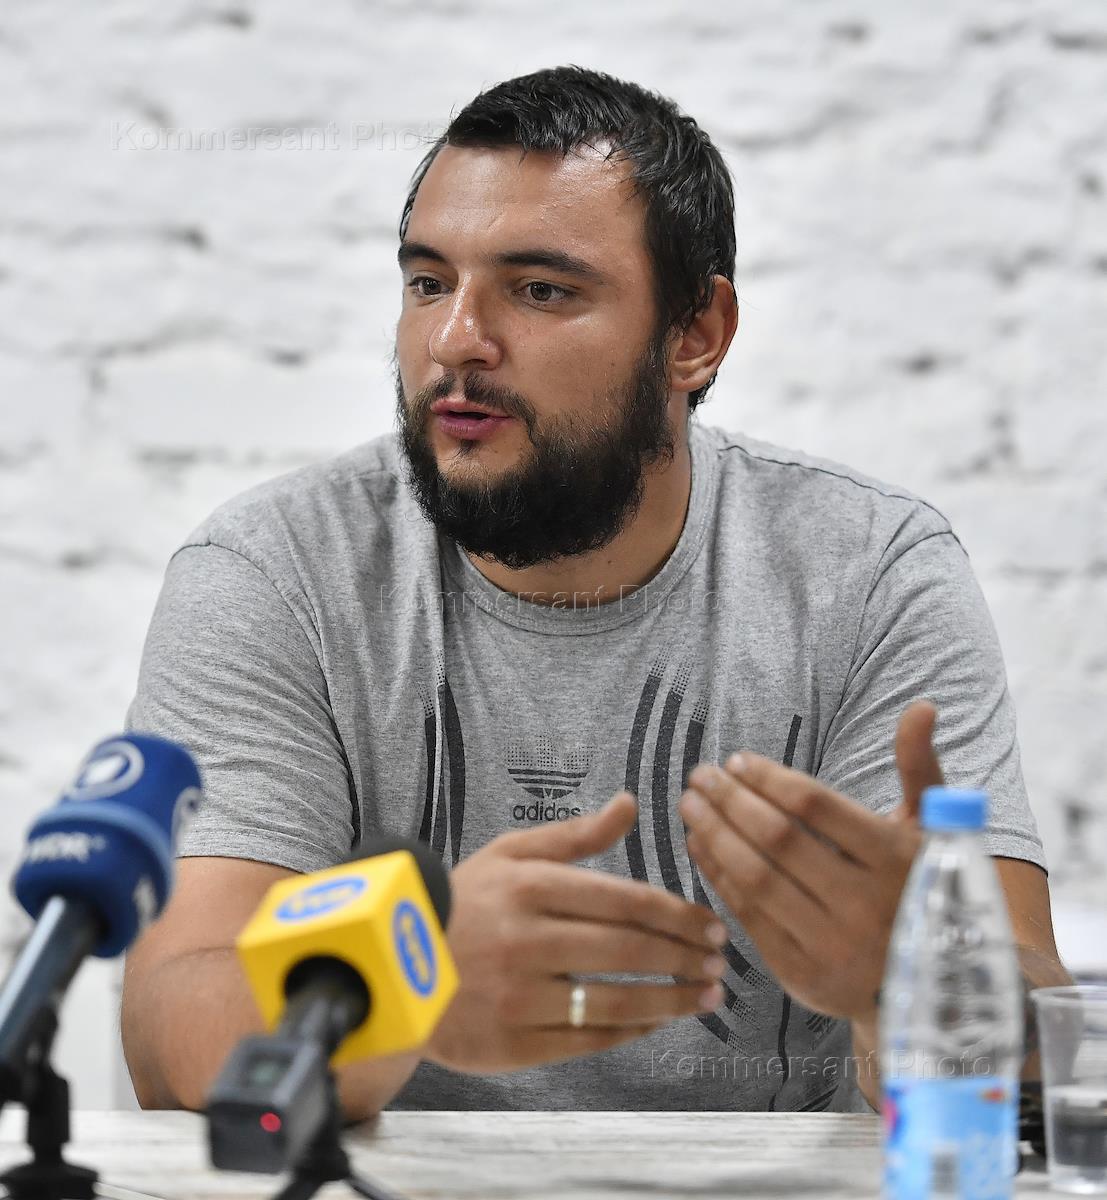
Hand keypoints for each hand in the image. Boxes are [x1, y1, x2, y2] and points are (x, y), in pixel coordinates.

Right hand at [426, 792, 728, 1072]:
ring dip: (672, 1001)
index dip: (679, 916)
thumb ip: (576, 834)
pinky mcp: (513, 1042)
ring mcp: (520, 995)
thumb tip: (630, 802)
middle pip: (629, 950)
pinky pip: (587, 1040)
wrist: (396, 964)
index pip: (627, 900)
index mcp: (532, 887)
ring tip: (707, 997)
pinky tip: (656, 1023)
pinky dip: (630, 1032)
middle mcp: (528, 940)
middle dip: (685, 958)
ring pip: (615, 1000)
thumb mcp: (511, 854)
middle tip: (720, 963)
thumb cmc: (465, 901)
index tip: (713, 926)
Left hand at [679, 701, 942, 1024]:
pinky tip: (700, 846)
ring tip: (690, 804)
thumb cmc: (923, 889)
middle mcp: (865, 905)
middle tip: (700, 775)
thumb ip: (918, 768)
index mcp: (897, 860)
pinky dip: (719, 878)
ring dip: (715, 836)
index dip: (770, 778)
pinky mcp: (804, 976)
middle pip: (779, 840)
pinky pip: (749, 918)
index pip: (816, 807)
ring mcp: (833, 945)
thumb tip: (920, 706)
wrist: (932, 989)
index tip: (738, 760)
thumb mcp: (932, 831)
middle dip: (730, 801)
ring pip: (757, 879)